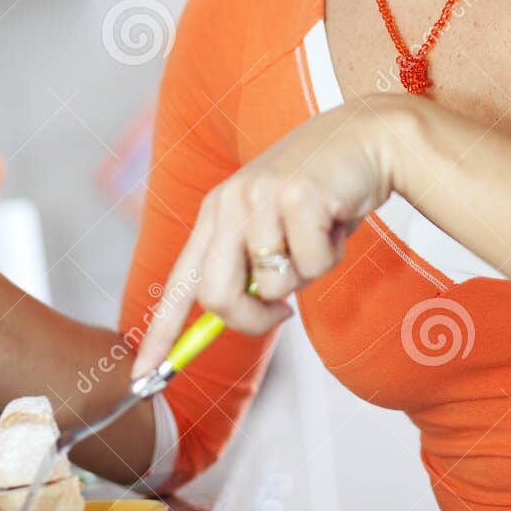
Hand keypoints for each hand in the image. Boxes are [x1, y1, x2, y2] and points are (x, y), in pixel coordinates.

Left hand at [131, 95, 411, 376]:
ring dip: (307, 274)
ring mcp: (261, 197)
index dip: (161, 332)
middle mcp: (229, 201)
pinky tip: (337, 219)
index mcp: (216, 210)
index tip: (143, 374)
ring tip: (321, 233)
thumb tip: (242, 316)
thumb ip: (251, 264)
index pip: (181, 281)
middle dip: (251, 319)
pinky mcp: (297, 197)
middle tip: (283, 312)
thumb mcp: (275, 224)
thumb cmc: (324, 189)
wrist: (368, 136)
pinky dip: (332, 255)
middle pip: (216, 296)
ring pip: (272, 286)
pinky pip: (312, 266)